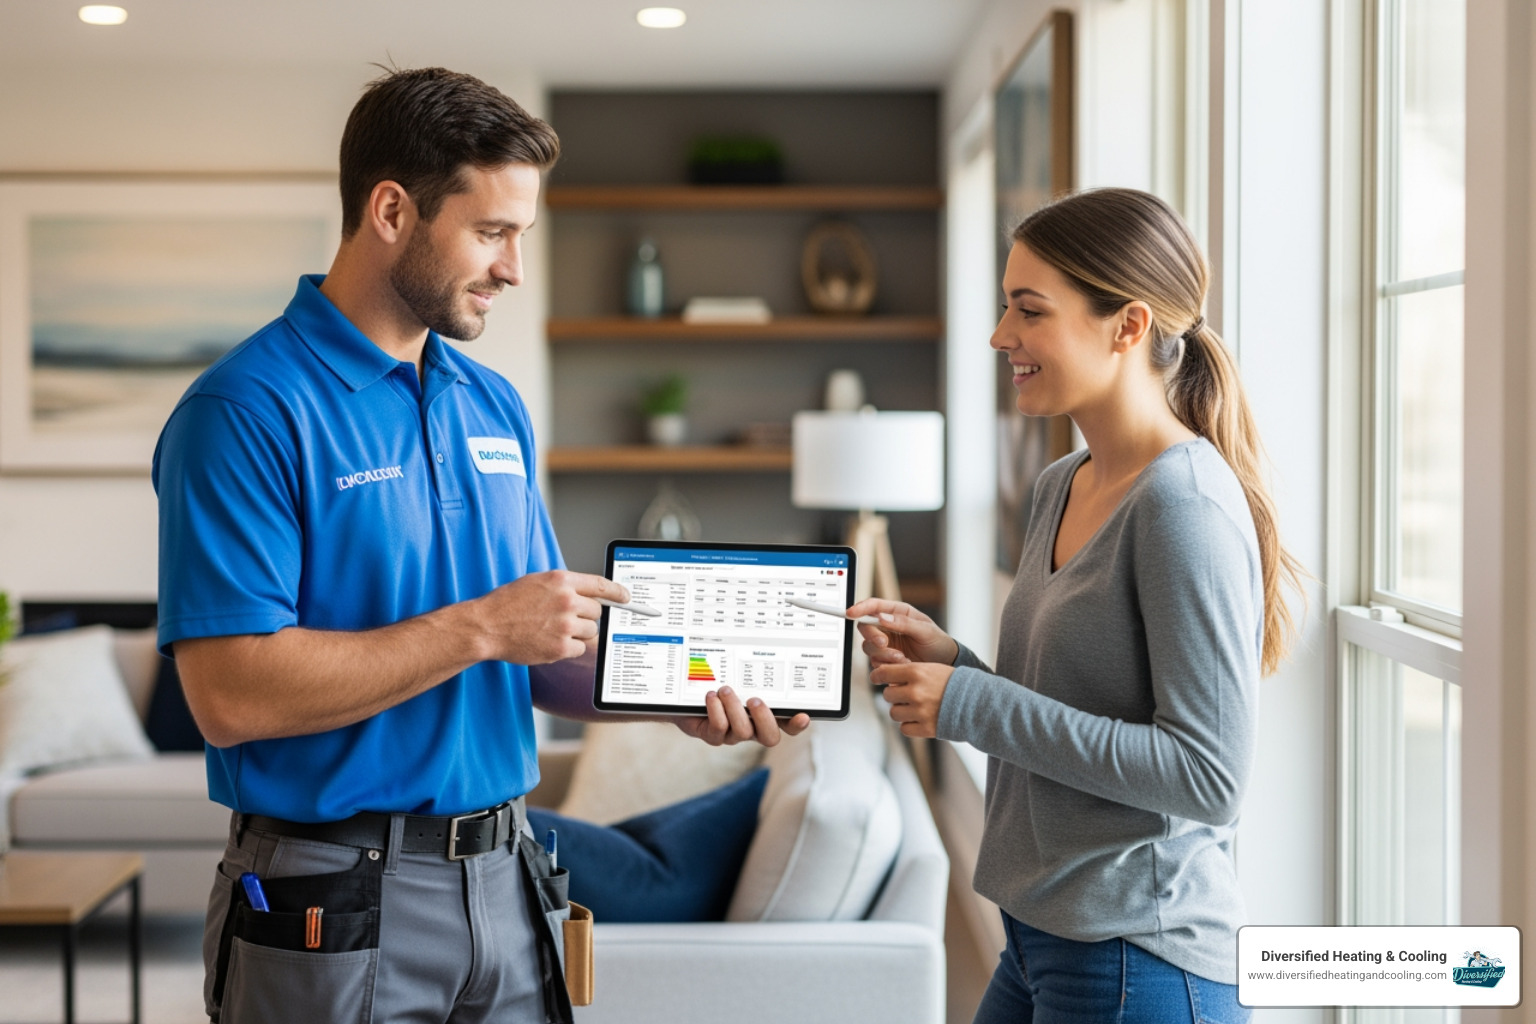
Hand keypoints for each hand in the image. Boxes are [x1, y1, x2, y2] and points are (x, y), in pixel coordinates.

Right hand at [475, 570, 628, 664]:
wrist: (486, 626)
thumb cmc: (507, 604)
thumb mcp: (536, 582)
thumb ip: (563, 587)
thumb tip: (587, 595)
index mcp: (561, 581)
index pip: (600, 585)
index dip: (617, 592)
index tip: (626, 598)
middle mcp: (566, 601)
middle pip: (597, 612)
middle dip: (586, 616)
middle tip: (566, 619)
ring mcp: (565, 625)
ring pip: (590, 631)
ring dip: (577, 633)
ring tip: (553, 630)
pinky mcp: (560, 647)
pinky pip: (580, 648)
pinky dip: (569, 648)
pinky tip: (550, 642)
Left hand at [673, 686, 810, 747]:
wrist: (687, 694)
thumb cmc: (720, 684)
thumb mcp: (738, 677)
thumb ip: (754, 674)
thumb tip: (769, 654)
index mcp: (765, 714)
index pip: (788, 725)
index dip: (796, 724)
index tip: (802, 715)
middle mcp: (753, 727)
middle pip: (770, 737)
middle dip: (764, 718)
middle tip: (754, 700)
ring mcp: (733, 734)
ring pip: (743, 732)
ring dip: (735, 708)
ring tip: (725, 690)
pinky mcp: (713, 736)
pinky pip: (718, 729)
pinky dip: (715, 710)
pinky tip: (711, 696)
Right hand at [846, 599, 958, 666]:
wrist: (944, 663)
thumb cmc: (938, 642)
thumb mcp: (925, 630)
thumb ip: (904, 623)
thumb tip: (882, 617)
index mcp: (897, 612)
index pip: (873, 606)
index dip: (860, 608)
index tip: (851, 613)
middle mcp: (888, 627)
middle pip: (865, 627)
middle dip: (872, 636)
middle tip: (884, 643)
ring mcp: (886, 644)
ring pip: (869, 647)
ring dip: (882, 654)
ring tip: (902, 658)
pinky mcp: (886, 660)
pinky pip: (876, 662)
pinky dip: (887, 665)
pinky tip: (903, 663)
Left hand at [870, 661, 952, 738]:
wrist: (978, 703)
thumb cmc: (955, 684)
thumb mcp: (932, 668)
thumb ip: (910, 672)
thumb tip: (887, 677)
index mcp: (916, 672)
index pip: (883, 673)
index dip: (877, 676)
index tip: (876, 678)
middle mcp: (915, 692)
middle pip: (887, 695)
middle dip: (894, 695)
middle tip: (906, 695)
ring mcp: (919, 711)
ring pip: (894, 713)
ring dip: (901, 711)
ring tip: (915, 708)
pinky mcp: (925, 728)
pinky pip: (904, 729)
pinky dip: (909, 725)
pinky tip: (920, 719)